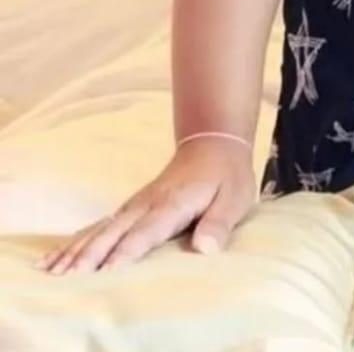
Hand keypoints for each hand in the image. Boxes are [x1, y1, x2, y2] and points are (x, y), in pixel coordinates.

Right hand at [35, 137, 257, 273]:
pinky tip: (55, 257)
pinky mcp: (130, 207)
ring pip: (101, 228)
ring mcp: (135, 204)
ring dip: (76, 249)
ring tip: (51, 271)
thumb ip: (219, 223)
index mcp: (174, 203)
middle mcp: (148, 203)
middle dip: (90, 254)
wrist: (214, 142)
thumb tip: (206, 249)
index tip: (106, 272)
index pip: (147, 231)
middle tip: (67, 278)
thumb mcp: (235, 198)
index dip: (127, 251)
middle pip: (115, 231)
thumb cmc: (227, 176)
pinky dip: (76, 240)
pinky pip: (99, 225)